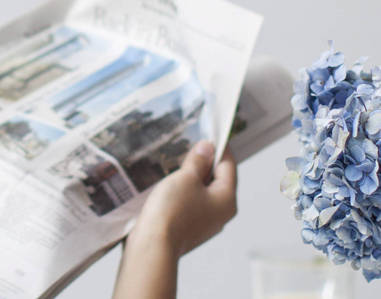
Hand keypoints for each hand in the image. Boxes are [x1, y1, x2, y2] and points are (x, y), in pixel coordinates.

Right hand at [131, 141, 237, 256]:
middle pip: (217, 180)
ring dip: (192, 179)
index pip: (228, 166)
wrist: (152, 247)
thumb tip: (207, 148)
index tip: (211, 134)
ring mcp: (205, 224)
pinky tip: (170, 186)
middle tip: (190, 147)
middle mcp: (221, 213)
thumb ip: (198, 161)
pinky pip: (191, 205)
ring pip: (203, 193)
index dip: (219, 148)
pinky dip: (184, 193)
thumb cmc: (171, 211)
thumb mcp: (186, 177)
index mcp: (227, 199)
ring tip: (177, 165)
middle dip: (204, 163)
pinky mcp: (189, 230)